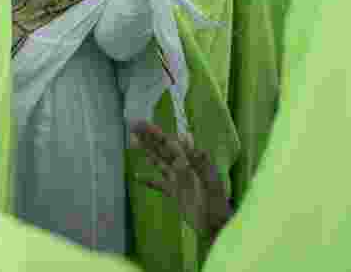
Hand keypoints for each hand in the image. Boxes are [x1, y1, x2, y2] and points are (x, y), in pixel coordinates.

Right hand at [130, 121, 232, 241]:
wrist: (216, 225)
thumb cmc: (215, 203)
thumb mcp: (208, 181)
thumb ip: (197, 162)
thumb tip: (186, 142)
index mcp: (192, 162)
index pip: (171, 144)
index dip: (157, 134)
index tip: (146, 125)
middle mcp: (184, 168)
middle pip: (163, 150)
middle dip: (149, 138)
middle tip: (134, 125)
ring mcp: (179, 180)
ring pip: (160, 163)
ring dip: (148, 152)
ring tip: (134, 142)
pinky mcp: (176, 193)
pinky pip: (160, 184)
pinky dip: (149, 181)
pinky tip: (138, 178)